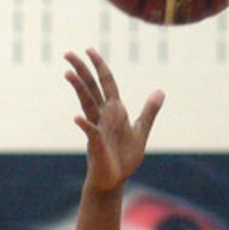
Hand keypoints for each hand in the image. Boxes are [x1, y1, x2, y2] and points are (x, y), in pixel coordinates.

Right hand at [65, 49, 163, 192]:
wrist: (115, 179)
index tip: (89, 50)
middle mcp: (103, 115)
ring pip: (86, 104)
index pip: (106, 83)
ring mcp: (97, 128)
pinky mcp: (96, 144)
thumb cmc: (125, 156)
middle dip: (81, 70)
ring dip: (78, 88)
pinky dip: (85, 125)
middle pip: (91, 88)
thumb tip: (160, 91)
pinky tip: (78, 119)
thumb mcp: (141, 130)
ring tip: (68, 73)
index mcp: (115, 110)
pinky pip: (90, 132)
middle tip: (68, 53)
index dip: (99, 66)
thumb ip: (149, 111)